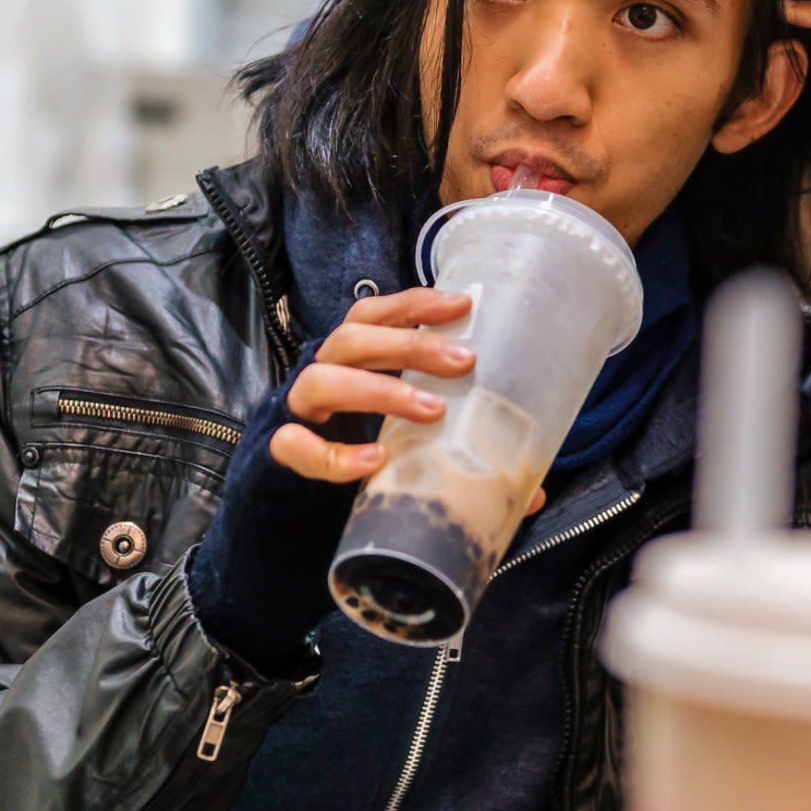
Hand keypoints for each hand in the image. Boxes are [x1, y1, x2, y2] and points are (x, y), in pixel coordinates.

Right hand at [269, 287, 545, 513]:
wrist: (293, 507)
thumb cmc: (364, 457)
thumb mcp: (413, 442)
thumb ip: (463, 453)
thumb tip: (531, 492)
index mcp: (351, 361)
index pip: (374, 315)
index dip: (414, 304)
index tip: (464, 305)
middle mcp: (320, 375)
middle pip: (352, 339)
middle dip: (408, 344)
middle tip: (463, 362)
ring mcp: (296, 413)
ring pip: (321, 380)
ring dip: (379, 389)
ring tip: (431, 410)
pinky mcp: (278, 454)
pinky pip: (295, 446)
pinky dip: (334, 453)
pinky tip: (374, 461)